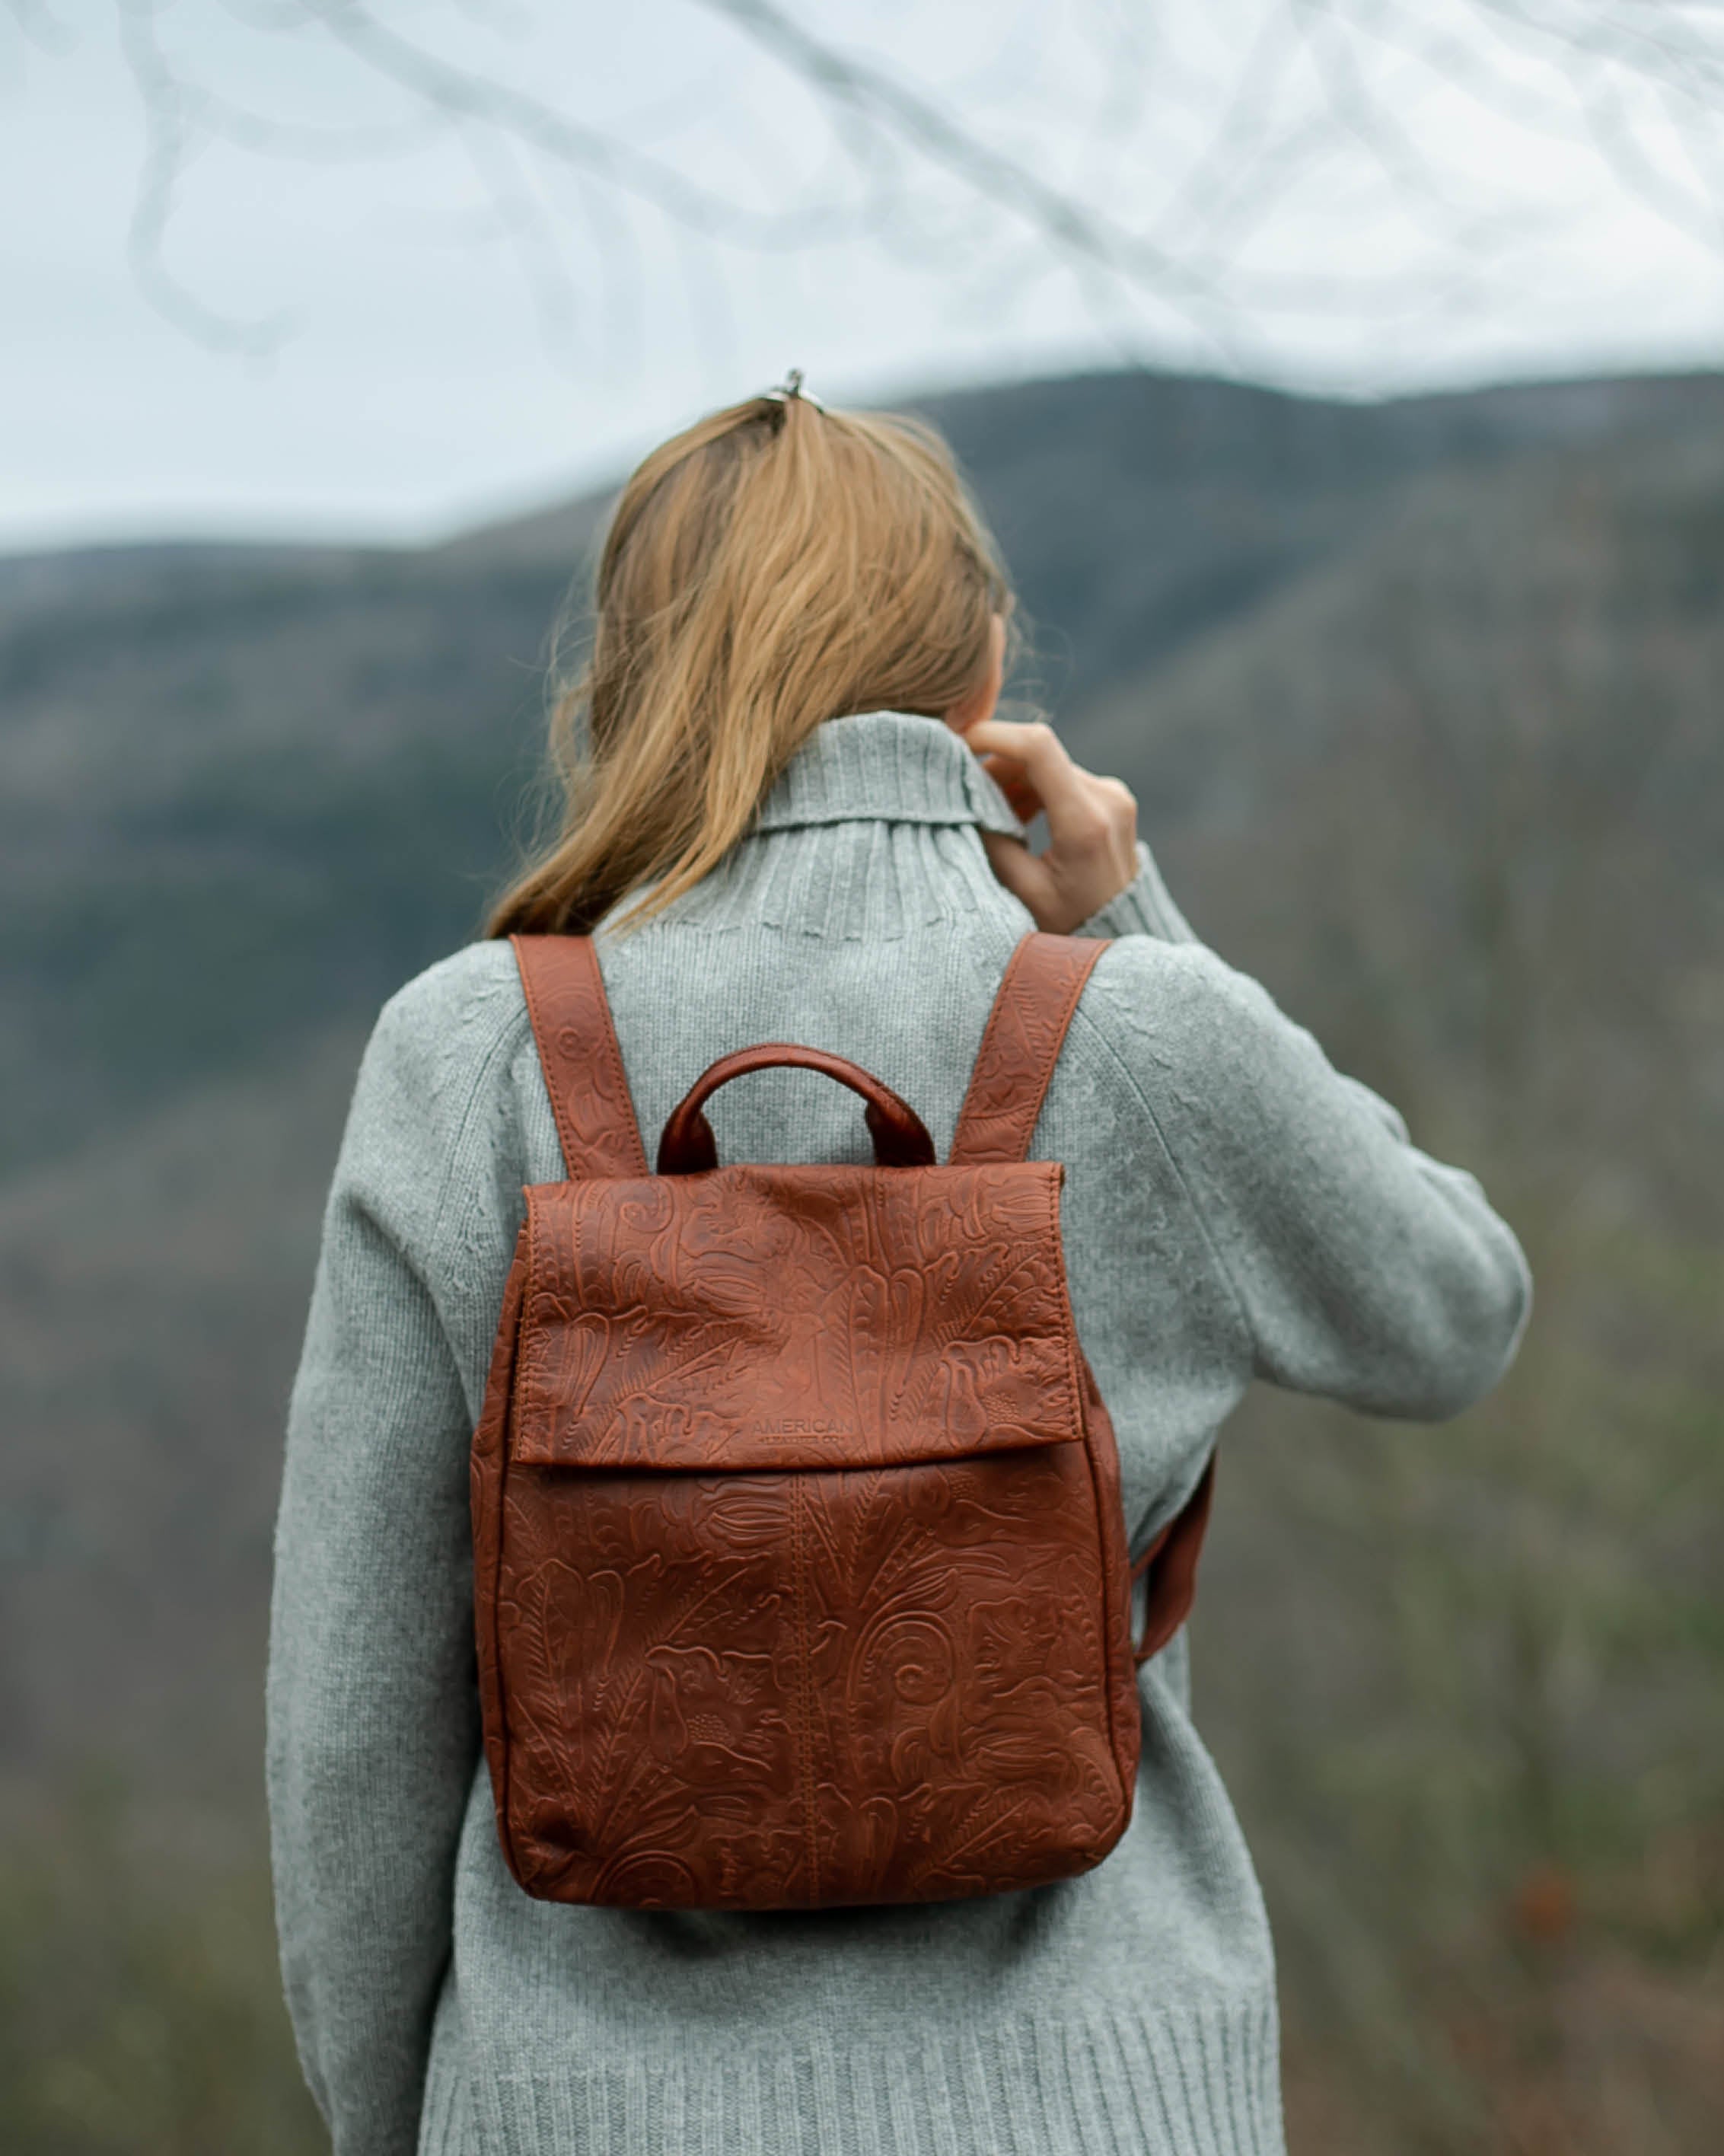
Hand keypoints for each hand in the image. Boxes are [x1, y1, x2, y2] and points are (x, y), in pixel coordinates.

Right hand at [961, 717, 1139, 932]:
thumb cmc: (1070, 925)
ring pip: (1047, 765)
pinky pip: (1062, 778)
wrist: (1120, 937)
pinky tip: (1017, 820)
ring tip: (993, 819)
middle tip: (966, 798)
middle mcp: (1106, 798)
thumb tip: (964, 800)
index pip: (1037, 747)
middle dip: (995, 768)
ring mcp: (1113, 795)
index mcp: (1085, 821)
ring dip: (1012, 781)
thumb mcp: (1023, 893)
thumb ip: (992, 841)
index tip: (957, 745)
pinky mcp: (1111, 798)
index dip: (993, 735)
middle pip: (1038, 754)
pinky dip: (1032, 790)